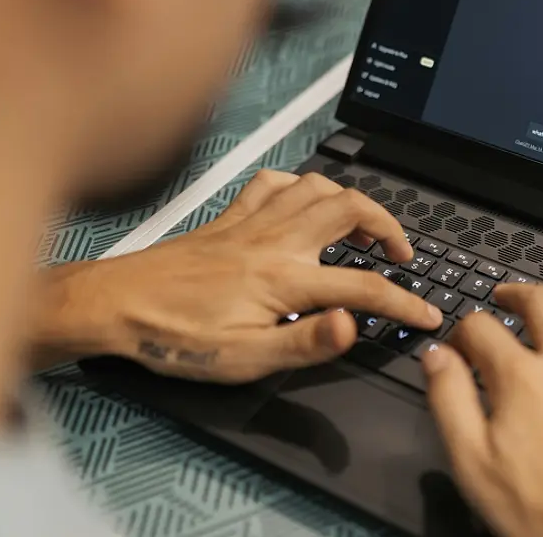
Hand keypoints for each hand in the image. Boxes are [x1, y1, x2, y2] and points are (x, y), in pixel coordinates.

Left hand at [37, 170, 442, 382]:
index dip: (406, 302)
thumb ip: (305, 342)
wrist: (115, 305)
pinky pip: (274, 182)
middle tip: (403, 256)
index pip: (364, 288)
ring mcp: (251, 223)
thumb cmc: (173, 337)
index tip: (428, 315)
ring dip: (352, 201)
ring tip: (365, 228)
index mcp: (284, 279)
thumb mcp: (243, 360)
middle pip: (352, 210)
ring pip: (318, 187)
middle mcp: (273, 241)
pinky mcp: (229, 218)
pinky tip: (305, 202)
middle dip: (390, 228)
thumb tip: (352, 327)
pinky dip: (300, 185)